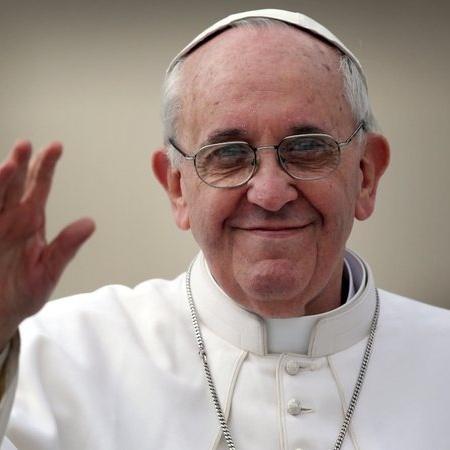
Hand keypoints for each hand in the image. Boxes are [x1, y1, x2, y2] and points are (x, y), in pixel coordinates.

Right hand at [0, 141, 94, 349]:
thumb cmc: (23, 292)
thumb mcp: (48, 271)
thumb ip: (66, 247)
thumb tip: (90, 223)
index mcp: (30, 221)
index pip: (39, 187)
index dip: (46, 167)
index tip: (55, 147)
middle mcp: (9, 218)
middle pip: (14, 185)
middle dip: (19, 164)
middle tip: (25, 145)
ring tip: (7, 166)